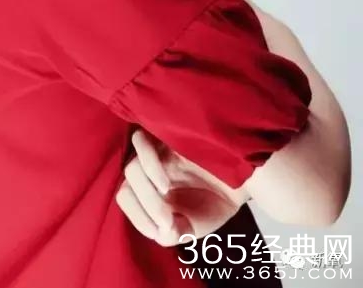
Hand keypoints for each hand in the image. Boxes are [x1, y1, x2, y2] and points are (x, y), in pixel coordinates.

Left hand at [115, 129, 247, 246]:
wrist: (244, 178)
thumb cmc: (217, 201)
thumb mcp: (195, 226)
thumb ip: (174, 233)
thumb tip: (161, 231)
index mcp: (149, 196)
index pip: (127, 203)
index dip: (140, 219)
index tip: (166, 229)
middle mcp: (147, 175)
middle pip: (124, 189)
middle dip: (144, 205)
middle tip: (168, 216)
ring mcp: (155, 154)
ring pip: (131, 169)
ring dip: (146, 190)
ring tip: (167, 192)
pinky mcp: (165, 137)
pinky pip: (140, 142)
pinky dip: (147, 163)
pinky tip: (165, 179)